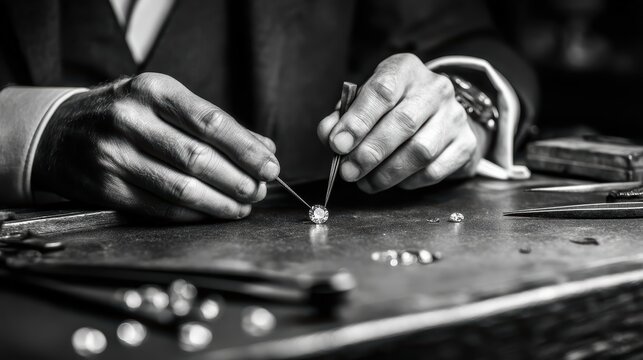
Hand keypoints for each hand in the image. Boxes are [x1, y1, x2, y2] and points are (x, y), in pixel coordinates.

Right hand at [33, 73, 279, 220]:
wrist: (59, 132)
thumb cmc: (123, 113)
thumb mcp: (163, 101)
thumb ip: (212, 122)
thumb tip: (264, 147)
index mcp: (153, 90)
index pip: (212, 123)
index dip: (247, 149)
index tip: (270, 166)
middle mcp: (131, 120)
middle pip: (200, 159)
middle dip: (238, 180)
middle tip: (258, 191)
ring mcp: (115, 156)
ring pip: (182, 188)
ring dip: (220, 203)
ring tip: (242, 206)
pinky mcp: (106, 189)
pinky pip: (161, 208)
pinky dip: (194, 215)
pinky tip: (212, 214)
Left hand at [318, 54, 487, 192]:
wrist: (437, 115)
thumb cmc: (390, 109)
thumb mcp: (363, 103)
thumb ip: (343, 118)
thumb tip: (329, 136)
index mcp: (405, 70)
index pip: (382, 90)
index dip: (358, 120)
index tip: (338, 145)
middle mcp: (435, 88)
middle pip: (403, 122)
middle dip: (370, 152)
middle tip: (348, 172)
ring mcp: (454, 116)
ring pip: (420, 151)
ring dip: (387, 173)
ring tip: (366, 182)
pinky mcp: (465, 143)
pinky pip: (435, 170)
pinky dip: (409, 182)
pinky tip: (393, 182)